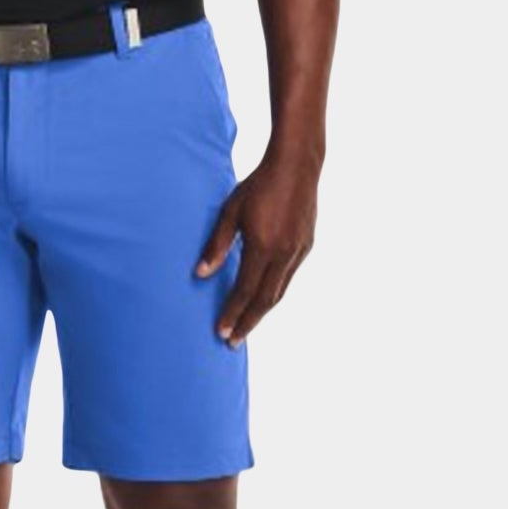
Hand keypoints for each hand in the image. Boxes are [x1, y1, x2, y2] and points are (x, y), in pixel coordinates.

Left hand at [195, 150, 318, 346]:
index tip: (221, 332)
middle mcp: (284, 253)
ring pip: (279, 291)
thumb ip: (217, 244)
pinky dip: (274, 293)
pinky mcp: (306, 246)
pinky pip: (288, 277)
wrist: (297, 166)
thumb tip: (201, 274)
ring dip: (261, 312)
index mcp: (263, 246)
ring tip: (246, 326)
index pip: (245, 290)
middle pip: (265, 300)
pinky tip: (263, 297)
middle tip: (232, 342)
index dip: (232, 313)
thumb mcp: (230, 211)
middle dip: (248, 323)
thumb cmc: (258, 185)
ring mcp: (298, 251)